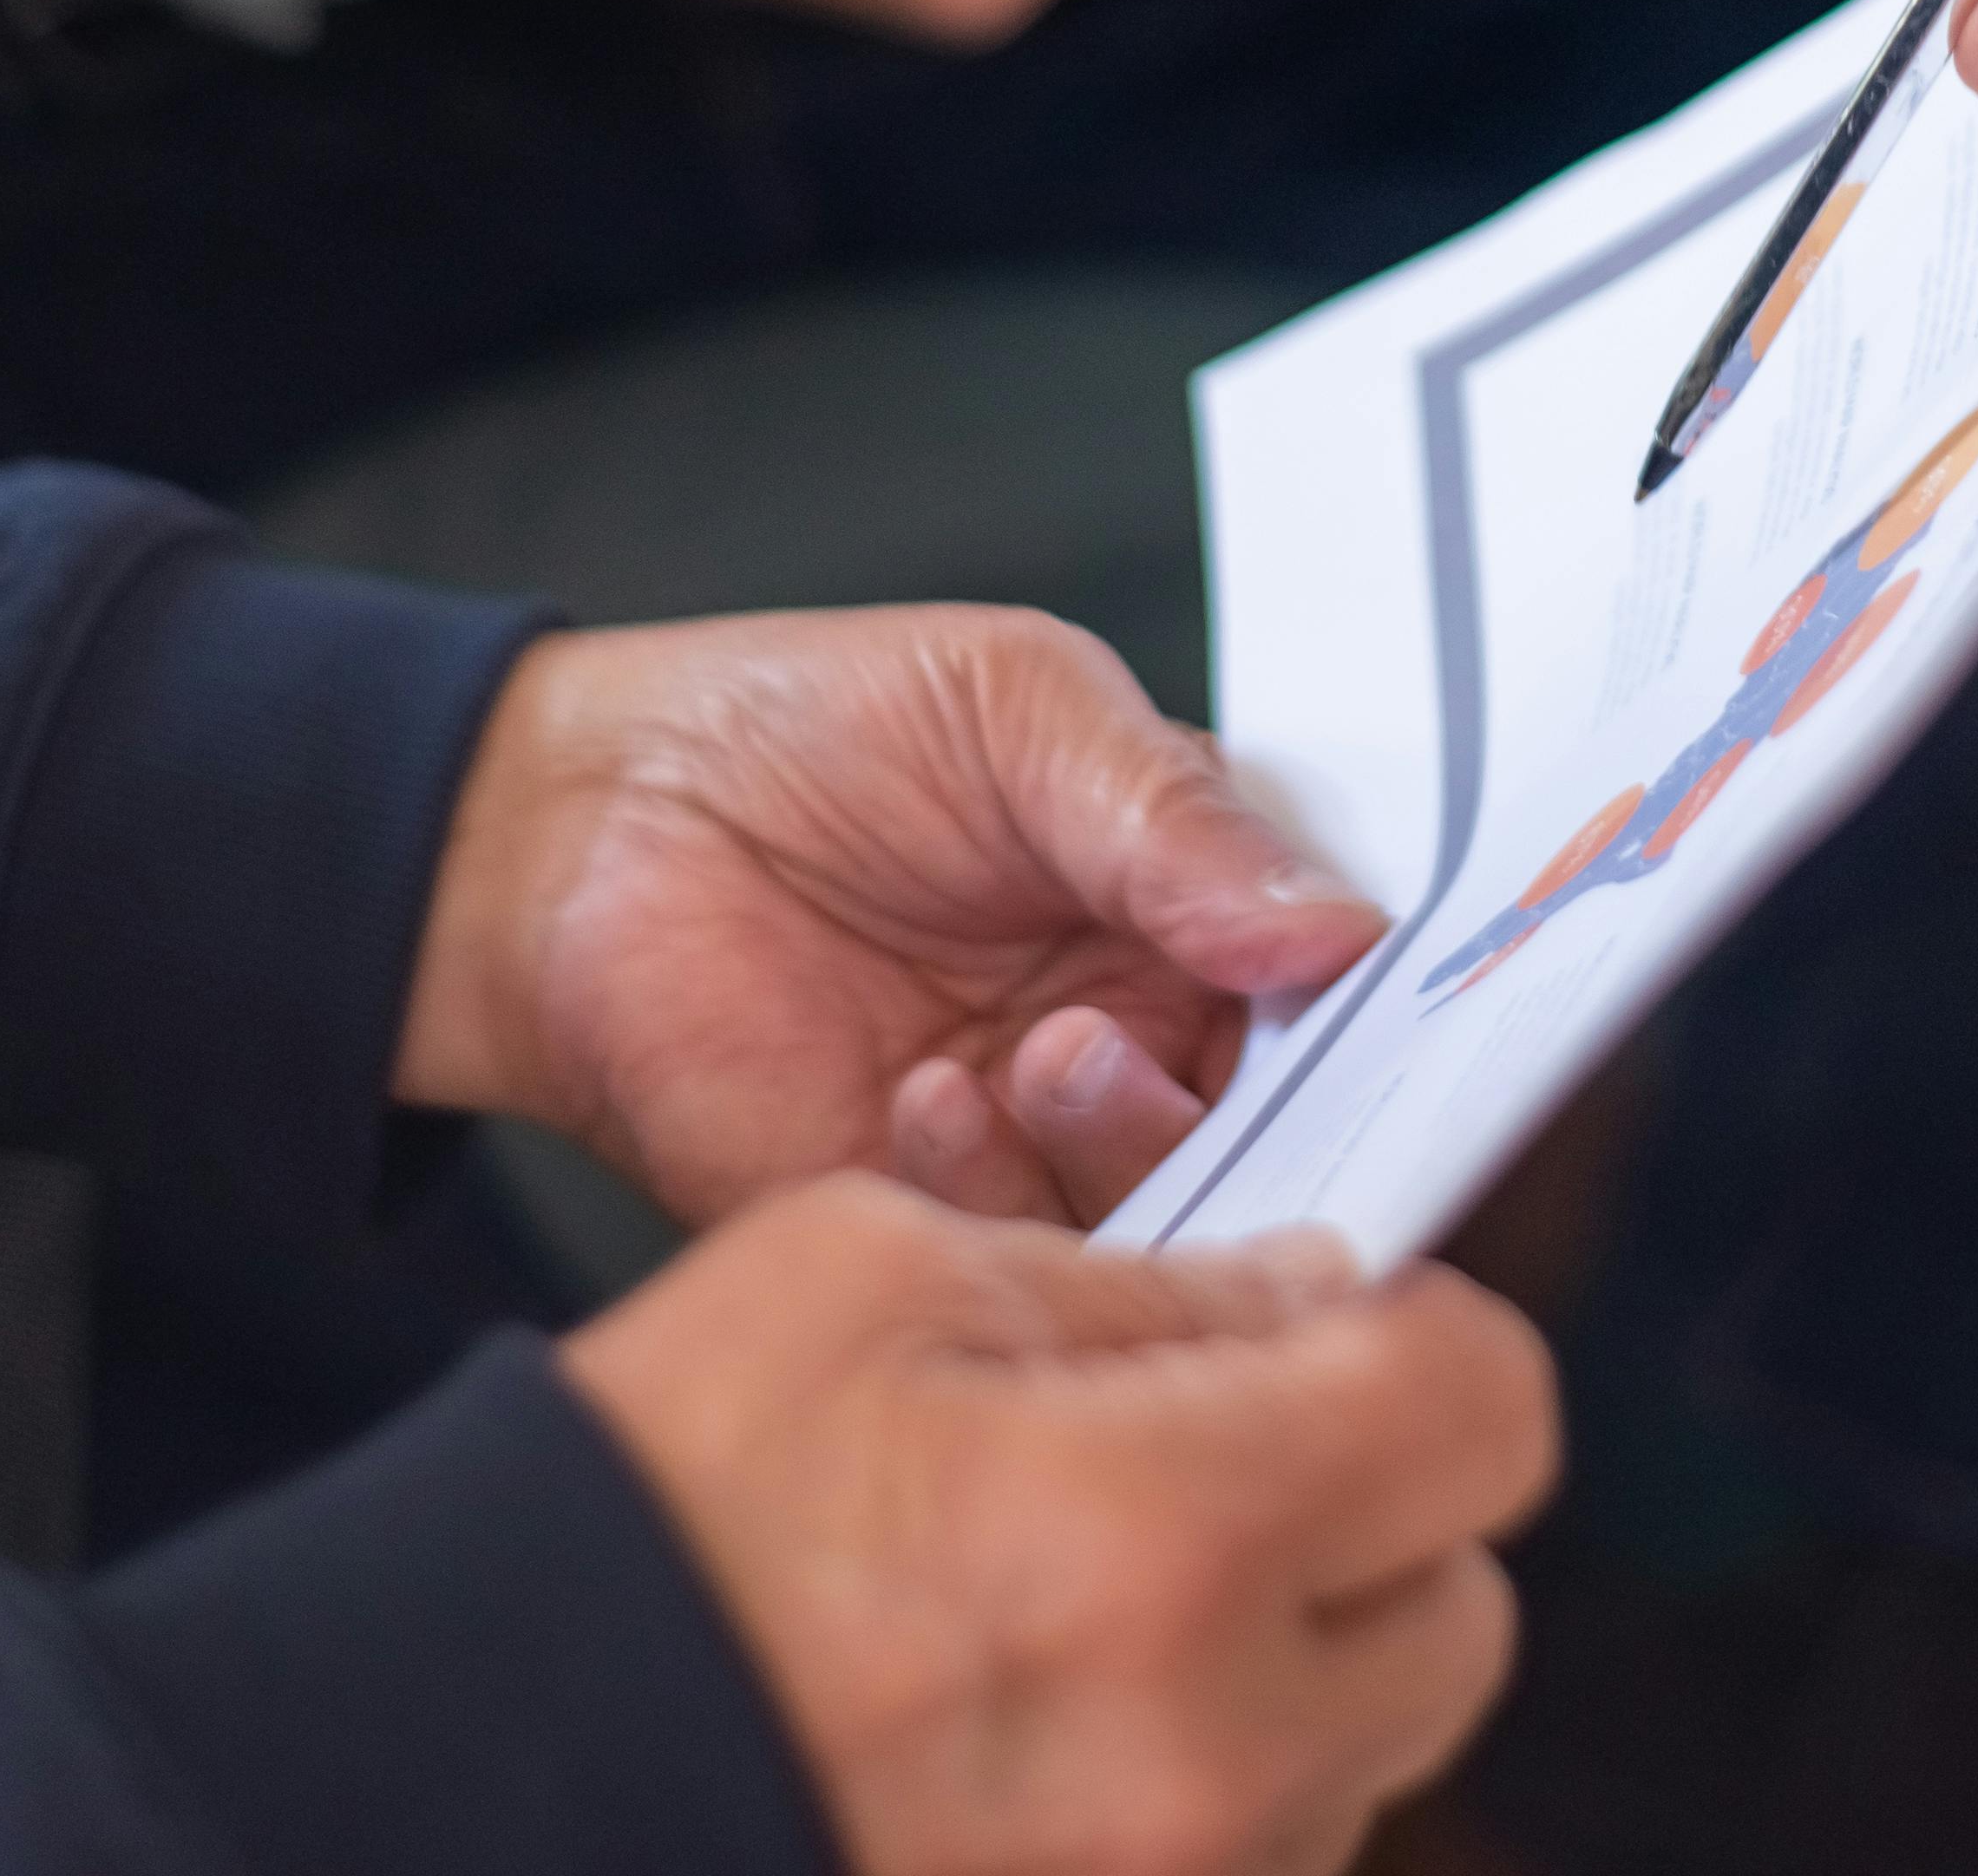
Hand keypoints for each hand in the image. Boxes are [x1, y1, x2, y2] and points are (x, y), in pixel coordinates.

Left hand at [396, 608, 1388, 1228]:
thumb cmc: (808, 732)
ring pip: (1178, 1221)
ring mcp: (1044, 1147)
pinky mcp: (932, 1229)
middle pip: (1291, 1131)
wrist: (587, 828)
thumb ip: (1176, 815)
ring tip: (1041, 1051)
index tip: (1384, 1014)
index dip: (1390, 1015)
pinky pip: (1022, 1268)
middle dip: (1270, 1117)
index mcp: (1199, 913)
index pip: (1349, 991)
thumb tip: (1339, 925)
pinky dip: (994, 1194)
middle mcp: (1148, 1044)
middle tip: (1168, 1043)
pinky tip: (924, 1098)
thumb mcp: (1020, 710)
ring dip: (1127, 1148)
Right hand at [564, 1177, 1551, 1875]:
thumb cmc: (643, 1509)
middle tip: (1223, 1453)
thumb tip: (1308, 1296)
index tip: (1338, 1321)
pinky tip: (1056, 1707)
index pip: (1488, 1411)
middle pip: (1463, 1608)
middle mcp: (1207, 1752)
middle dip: (1379, 1509)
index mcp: (1163, 1536)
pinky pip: (1257, 1852)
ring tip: (1097, 1593)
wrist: (462, 1763)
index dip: (1427, 1336)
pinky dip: (1204, 1770)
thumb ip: (1135, 1280)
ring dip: (1295, 1654)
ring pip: (1369, 1750)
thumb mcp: (868, 1273)